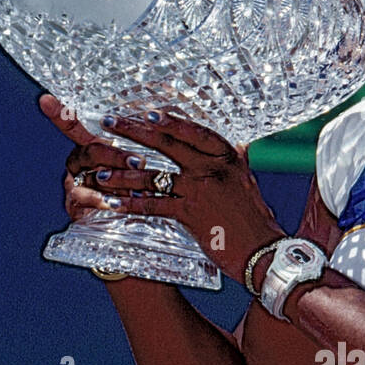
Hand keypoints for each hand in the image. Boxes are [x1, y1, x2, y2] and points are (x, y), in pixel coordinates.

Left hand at [39, 95, 286, 283]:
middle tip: (109, 122)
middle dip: (133, 131)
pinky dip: (130, 204)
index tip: (147, 111)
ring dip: (122, 174)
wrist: (264, 253)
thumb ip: (236, 161)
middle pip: (166, 143)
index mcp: (228, 156)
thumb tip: (237, 143)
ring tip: (100, 172)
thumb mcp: (248, 182)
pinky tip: (112, 203)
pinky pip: (153, 205)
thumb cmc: (255, 220)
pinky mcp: (190, 214)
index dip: (169, 120)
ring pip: (153, 175)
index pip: (194, 130)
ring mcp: (201, 189)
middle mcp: (213, 167)